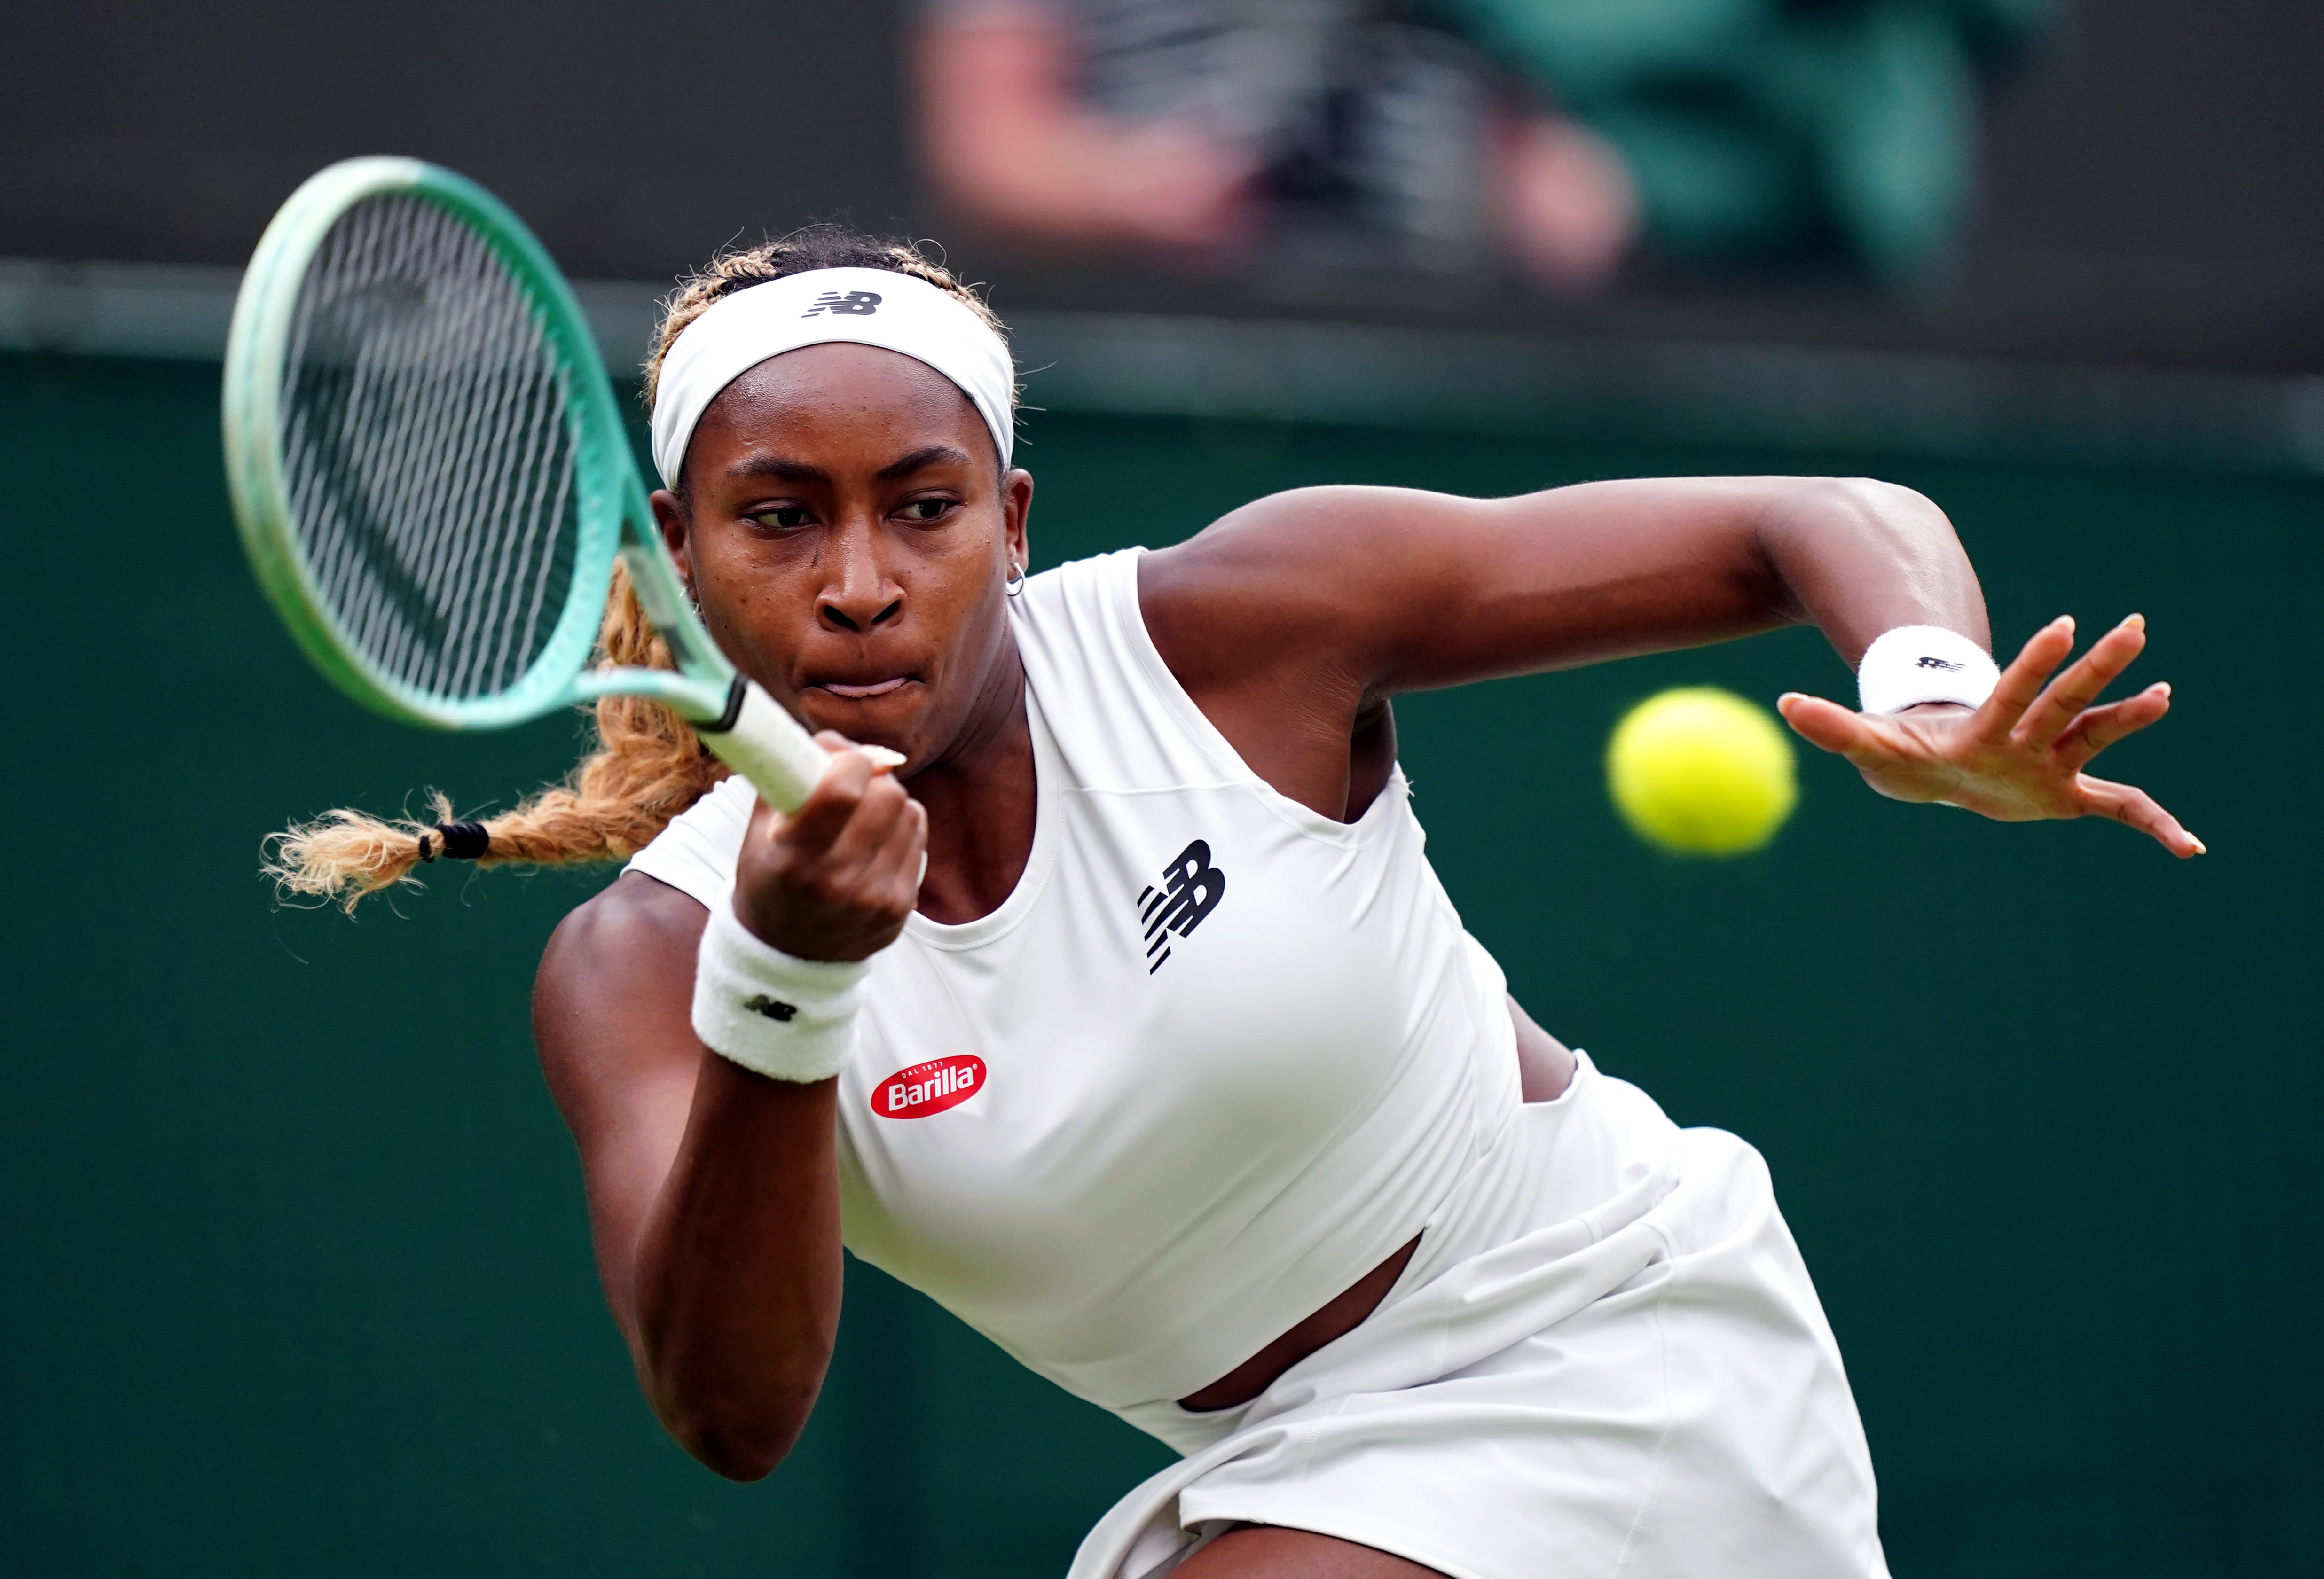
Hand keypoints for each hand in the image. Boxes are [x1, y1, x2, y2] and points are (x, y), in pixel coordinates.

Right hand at [732, 734, 927, 960]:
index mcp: (793, 856)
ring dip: (890, 804)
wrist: (788, 952)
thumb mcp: (762, 826)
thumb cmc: (772, 874)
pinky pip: (919, 838)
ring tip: (862, 820)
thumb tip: (840, 742)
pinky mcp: (900, 907)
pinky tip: (876, 844)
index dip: (851, 761)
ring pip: (910, 812)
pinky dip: (901, 830)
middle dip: (874, 780)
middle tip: (855, 788)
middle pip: (888, 795)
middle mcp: (836, 881)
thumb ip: (792, 775)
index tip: (842, 763)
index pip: (843, 790)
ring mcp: (873, 899)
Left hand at [1776, 614, 2204, 857]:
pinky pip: (2120, 810)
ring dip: (2130, 719)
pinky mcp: (2068, 795)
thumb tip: (1782, 702)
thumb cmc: (1904, 750)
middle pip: (2067, 698)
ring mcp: (2053, 761)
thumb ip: (1830, 725)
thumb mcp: (1867, 745)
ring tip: (2164, 695)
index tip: (2065, 624)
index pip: (2014, 690)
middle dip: (2098, 666)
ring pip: (2098, 736)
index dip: (2036, 661)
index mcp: (1986, 725)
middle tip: (2135, 625)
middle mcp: (2028, 735)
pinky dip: (2153, 826)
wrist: (1935, 766)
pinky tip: (2188, 848)